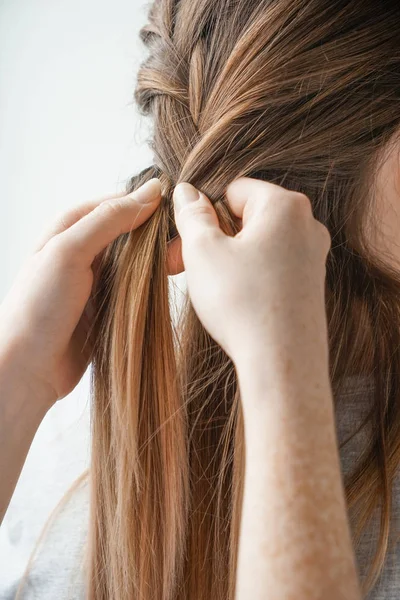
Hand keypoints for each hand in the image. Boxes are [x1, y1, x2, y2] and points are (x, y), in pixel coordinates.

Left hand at [0, 178, 167, 407]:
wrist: (28, 368)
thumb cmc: (39, 307)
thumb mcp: (70, 251)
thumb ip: (109, 219)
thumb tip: (151, 190)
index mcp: (70, 227)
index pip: (118, 202)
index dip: (148, 203)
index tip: (178, 209)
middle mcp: (84, 249)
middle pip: (130, 230)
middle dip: (157, 233)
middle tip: (185, 239)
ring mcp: (96, 278)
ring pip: (137, 258)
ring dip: (157, 259)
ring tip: (183, 260)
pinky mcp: (107, 305)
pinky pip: (136, 287)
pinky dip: (153, 284)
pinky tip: (168, 284)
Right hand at [172, 177, 330, 369]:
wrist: (281, 362)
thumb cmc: (243, 303)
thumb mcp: (203, 251)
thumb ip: (192, 214)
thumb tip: (187, 192)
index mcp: (285, 206)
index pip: (233, 190)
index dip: (203, 214)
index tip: (183, 242)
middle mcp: (307, 226)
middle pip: (245, 217)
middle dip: (212, 239)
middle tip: (183, 265)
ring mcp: (313, 256)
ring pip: (257, 243)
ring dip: (227, 258)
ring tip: (208, 286)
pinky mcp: (311, 284)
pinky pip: (272, 266)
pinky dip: (248, 275)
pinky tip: (234, 300)